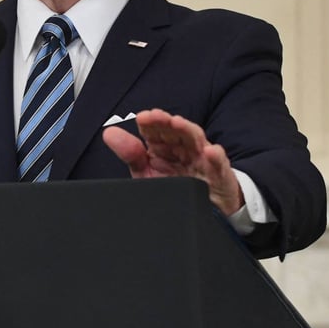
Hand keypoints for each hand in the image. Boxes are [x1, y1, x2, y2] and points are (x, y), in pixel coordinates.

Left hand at [101, 108, 243, 215]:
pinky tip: (211, 151)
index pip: (157, 130)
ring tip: (176, 123)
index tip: (142, 118)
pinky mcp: (219, 176)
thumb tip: (109, 133)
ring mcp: (203, 160)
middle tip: (154, 116)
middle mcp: (185, 149)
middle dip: (165, 122)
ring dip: (187, 130)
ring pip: (196, 141)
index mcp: (166, 147)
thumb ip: (130, 154)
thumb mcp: (148, 173)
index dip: (150, 122)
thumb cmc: (176, 186)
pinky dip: (216, 158)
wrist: (207, 211)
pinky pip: (219, 166)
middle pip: (175, 131)